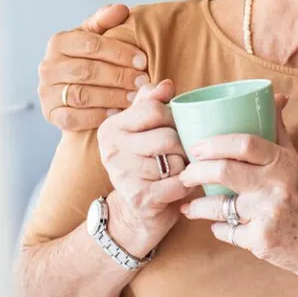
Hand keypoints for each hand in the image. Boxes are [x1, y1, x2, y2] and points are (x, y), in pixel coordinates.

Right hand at [38, 4, 148, 132]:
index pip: (91, 44)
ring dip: (112, 97)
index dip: (119, 52)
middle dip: (119, 76)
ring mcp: (46, 92)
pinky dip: (96, 116)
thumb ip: (105, 21)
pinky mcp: (51, 114)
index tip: (143, 60)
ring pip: (81, 95)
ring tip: (135, 96)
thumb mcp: (94, 36)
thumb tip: (121, 9)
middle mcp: (48, 66)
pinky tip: (116, 113)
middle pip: (87, 71)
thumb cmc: (88, 57)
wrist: (70, 88)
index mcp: (58, 42)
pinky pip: (73, 117)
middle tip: (143, 81)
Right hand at [98, 80, 190, 253]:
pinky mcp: (139, 198)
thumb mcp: (144, 129)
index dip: (173, 117)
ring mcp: (123, 176)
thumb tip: (166, 84)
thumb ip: (151, 103)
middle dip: (183, 145)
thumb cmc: (147, 163)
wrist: (136, 212)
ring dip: (185, 166)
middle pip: (167, 136)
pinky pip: (177, 184)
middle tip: (183, 152)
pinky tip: (180, 185)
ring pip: (175, 161)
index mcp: (111, 128)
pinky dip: (186, 185)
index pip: (153, 108)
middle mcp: (111, 150)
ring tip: (180, 169)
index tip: (175, 127)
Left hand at [178, 96, 297, 282]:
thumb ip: (279, 132)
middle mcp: (277, 186)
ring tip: (190, 204)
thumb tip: (275, 96)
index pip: (245, 144)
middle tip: (185, 174)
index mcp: (284, 163)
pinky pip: (226, 232)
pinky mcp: (261, 241)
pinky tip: (216, 225)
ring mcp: (268, 215)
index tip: (196, 146)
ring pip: (218, 207)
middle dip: (196, 172)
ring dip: (198, 206)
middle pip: (224, 171)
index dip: (215, 143)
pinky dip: (218, 229)